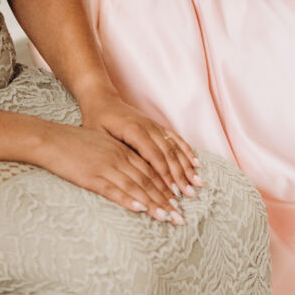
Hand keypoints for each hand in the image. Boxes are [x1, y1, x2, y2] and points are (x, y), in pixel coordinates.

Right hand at [39, 122, 190, 219]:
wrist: (51, 139)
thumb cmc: (74, 143)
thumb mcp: (102, 146)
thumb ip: (118, 157)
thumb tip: (132, 173)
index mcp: (123, 150)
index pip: (151, 170)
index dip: (166, 186)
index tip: (179, 201)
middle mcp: (119, 158)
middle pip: (149, 180)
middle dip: (166, 199)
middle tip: (180, 216)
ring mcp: (106, 167)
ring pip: (136, 186)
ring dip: (153, 203)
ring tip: (167, 217)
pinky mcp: (91, 176)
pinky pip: (113, 190)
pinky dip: (128, 200)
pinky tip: (140, 208)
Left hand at [85, 95, 202, 202]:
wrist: (102, 100)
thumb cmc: (97, 121)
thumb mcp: (98, 138)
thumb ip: (114, 154)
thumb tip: (128, 176)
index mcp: (134, 130)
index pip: (154, 156)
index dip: (165, 175)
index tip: (173, 192)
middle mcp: (149, 127)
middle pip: (169, 154)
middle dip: (181, 176)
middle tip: (190, 195)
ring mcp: (155, 126)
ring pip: (175, 148)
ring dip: (188, 167)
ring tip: (198, 183)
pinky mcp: (158, 127)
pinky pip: (176, 139)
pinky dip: (187, 152)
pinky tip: (196, 164)